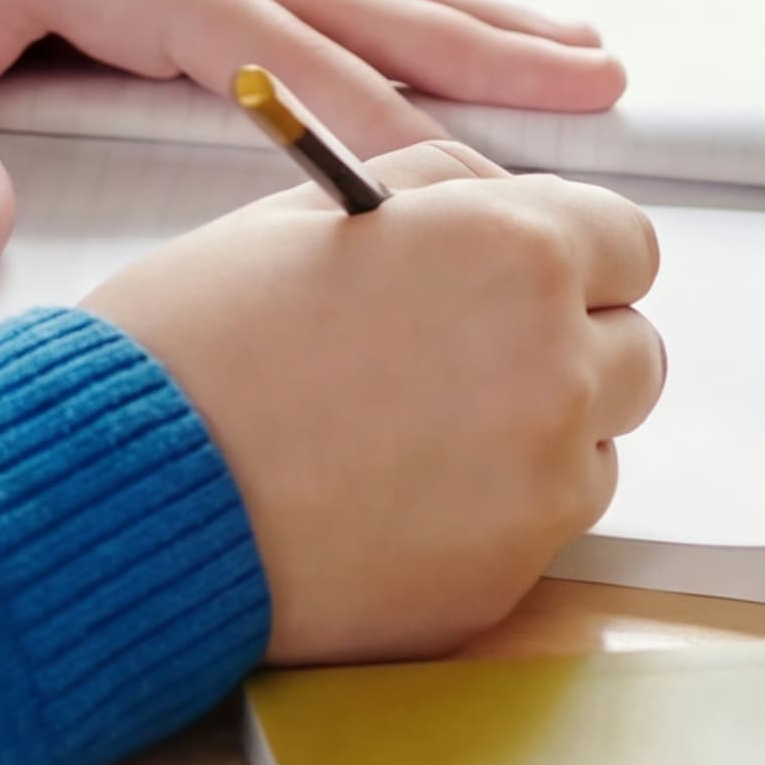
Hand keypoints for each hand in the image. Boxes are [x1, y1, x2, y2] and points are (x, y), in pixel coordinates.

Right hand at [93, 146, 667, 655]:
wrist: (129, 489)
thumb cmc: (197, 338)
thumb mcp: (310, 211)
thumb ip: (435, 188)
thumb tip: (502, 200)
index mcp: (511, 249)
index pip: (627, 243)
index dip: (570, 254)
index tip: (526, 272)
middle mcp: (553, 363)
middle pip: (635, 350)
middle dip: (570, 344)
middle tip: (464, 351)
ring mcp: (540, 483)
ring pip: (597, 444)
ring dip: (539, 431)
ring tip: (414, 428)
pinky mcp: (509, 576)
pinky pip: (544, 529)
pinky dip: (496, 510)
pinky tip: (395, 493)